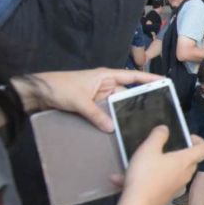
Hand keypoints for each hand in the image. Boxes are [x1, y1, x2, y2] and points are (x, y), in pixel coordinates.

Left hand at [24, 68, 161, 131]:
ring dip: (125, 113)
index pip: (133, 76)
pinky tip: (122, 127)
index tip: (165, 82)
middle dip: (140, 101)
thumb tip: (113, 128)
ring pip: (118, 105)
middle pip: (128, 93)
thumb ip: (96, 114)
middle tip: (157, 111)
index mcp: (106, 76)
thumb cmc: (60, 88)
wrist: (38, 93)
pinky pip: (108, 112)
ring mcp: (100, 96)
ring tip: (142, 123)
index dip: (149, 78)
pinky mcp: (93, 105)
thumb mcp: (79, 101)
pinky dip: (114, 118)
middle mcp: (106, 85)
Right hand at [122, 126, 203, 204]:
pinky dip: (145, 179)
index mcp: (186, 161)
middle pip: (189, 160)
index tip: (186, 136)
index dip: (198, 140)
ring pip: (171, 172)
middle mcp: (185, 174)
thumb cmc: (146, 174)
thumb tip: (165, 129)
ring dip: (155, 166)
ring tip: (134, 164)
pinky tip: (121, 179)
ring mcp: (176, 187)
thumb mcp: (149, 148)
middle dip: (177, 152)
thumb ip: (158, 136)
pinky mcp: (166, 196)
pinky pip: (158, 183)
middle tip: (161, 148)